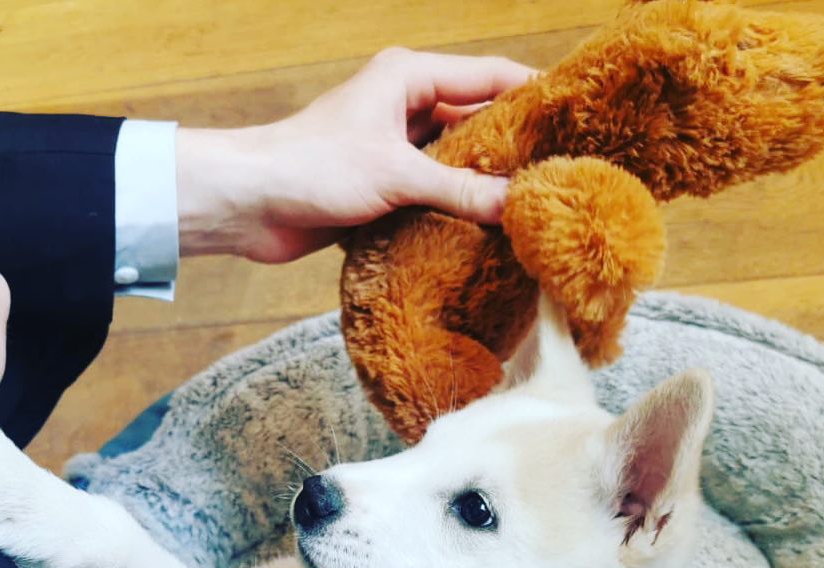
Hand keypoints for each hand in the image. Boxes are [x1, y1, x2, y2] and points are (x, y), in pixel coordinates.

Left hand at [176, 48, 535, 262]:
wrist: (249, 204)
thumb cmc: (312, 168)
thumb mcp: (397, 175)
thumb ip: (460, 191)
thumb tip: (517, 207)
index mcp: (409, 77)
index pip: (489, 77)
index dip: (532, 95)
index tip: (575, 117)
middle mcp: (402, 107)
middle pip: (474, 122)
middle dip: (511, 148)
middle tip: (558, 175)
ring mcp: (388, 149)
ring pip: (451, 164)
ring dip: (479, 186)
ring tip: (528, 209)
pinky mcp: (376, 187)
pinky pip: (426, 195)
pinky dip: (448, 211)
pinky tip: (479, 234)